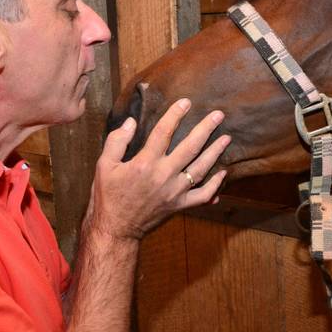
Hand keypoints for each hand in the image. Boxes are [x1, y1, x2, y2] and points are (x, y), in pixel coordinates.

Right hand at [86, 98, 228, 241]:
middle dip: (206, 129)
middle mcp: (164, 176)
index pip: (164, 132)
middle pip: (190, 147)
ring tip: (226, 138)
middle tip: (219, 115)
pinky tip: (223, 173)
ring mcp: (175, 192)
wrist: (116, 229)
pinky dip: (216, 185)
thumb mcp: (104, 166)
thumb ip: (117, 141)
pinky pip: (203, 195)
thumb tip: (131, 121)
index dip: (175, 115)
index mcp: (145, 163)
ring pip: (201, 169)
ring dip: (215, 152)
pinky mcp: (180, 205)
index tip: (186, 102)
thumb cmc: (108, 196)